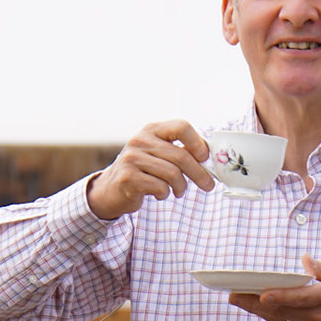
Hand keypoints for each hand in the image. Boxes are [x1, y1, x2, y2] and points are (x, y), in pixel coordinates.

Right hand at [86, 120, 215, 219]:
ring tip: (178, 191)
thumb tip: (209, 156)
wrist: (110, 189)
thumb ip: (180, 151)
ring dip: (181, 187)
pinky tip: (160, 194)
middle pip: (181, 155)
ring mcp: (132, 159)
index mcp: (151, 130)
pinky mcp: (128, 178)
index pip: (181, 126)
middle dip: (199, 173)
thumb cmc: (142, 171)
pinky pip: (159, 187)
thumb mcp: (158, 154)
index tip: (204, 157)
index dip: (197, 142)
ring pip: (172, 174)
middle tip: (208, 185)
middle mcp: (140, 140)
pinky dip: (165, 193)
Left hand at [230, 256, 320, 320]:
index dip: (279, 297)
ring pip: (281, 320)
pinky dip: (276, 317)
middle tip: (233, 295)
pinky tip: (262, 308)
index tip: (261, 293)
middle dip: (255, 302)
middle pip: (282, 311)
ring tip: (239, 299)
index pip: (300, 298)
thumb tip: (306, 261)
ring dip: (259, 310)